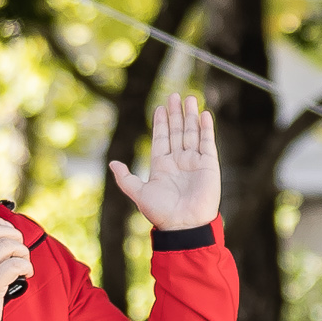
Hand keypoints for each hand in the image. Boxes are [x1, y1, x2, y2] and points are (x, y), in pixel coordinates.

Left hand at [109, 95, 219, 231]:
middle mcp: (178, 161)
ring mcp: (193, 162)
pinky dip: (206, 128)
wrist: (183, 225)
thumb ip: (125, 178)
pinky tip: (203, 114)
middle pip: (177, 131)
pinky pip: (207, 143)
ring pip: (192, 133)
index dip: (161, 123)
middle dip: (175, 114)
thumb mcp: (139, 193)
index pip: (161, 138)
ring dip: (190, 116)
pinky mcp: (208, 165)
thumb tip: (113, 164)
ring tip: (189, 98)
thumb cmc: (161, 213)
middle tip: (174, 95)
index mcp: (161, 166)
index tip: (159, 107)